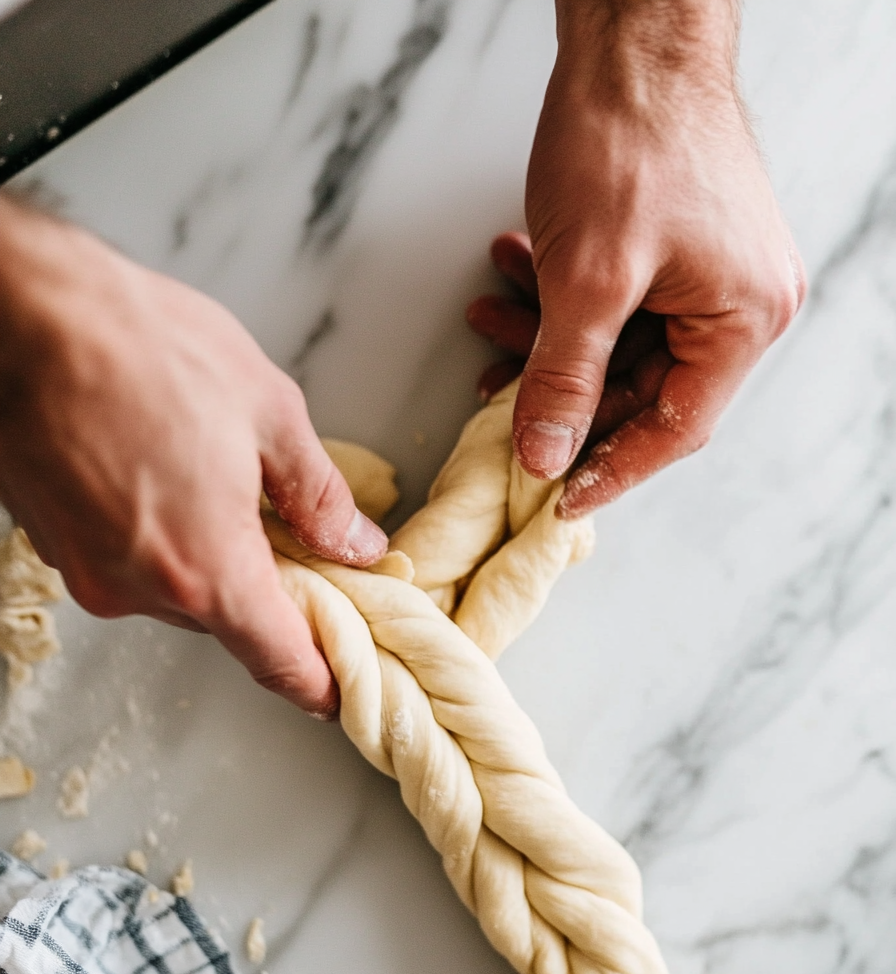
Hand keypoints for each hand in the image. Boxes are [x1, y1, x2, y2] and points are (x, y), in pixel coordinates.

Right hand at [0, 197, 386, 717]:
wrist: (21, 312)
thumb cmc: (138, 347)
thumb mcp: (268, 412)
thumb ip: (320, 497)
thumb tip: (354, 544)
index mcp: (205, 572)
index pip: (281, 664)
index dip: (321, 684)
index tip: (343, 689)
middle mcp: (138, 591)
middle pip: (227, 622)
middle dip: (267, 594)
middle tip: (299, 544)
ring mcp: (86, 572)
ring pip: (174, 592)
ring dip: (206, 559)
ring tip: (220, 485)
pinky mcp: (52, 546)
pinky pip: (126, 563)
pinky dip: (156, 539)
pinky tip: (165, 476)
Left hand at [470, 1, 805, 517]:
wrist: (634, 30)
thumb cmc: (631, 139)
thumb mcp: (588, 280)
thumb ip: (566, 378)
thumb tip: (547, 455)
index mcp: (742, 321)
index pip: (675, 428)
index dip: (609, 468)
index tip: (556, 500)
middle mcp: (738, 303)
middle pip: (641, 388)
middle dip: (560, 388)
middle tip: (498, 403)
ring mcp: (707, 271)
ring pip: (618, 342)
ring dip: (548, 336)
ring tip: (486, 316)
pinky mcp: (673, 243)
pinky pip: (615, 298)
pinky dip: (560, 297)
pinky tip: (509, 274)